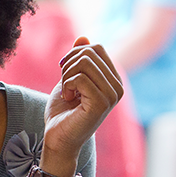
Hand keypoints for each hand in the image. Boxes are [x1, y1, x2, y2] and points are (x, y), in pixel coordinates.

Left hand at [41, 37, 123, 176]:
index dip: (75, 55)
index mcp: (113, 80)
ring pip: (84, 63)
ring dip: (66, 76)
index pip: (96, 48)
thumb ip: (78, 60)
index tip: (66, 74)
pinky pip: (80, 78)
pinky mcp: (102, 103)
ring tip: (67, 93)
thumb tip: (83, 37)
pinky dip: (67, 86)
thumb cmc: (63, 112)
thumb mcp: (69, 79)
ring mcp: (112, 95)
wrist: (58, 139)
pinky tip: (68, 99)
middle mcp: (118, 87)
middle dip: (69, 65)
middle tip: (65, 85)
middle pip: (90, 52)